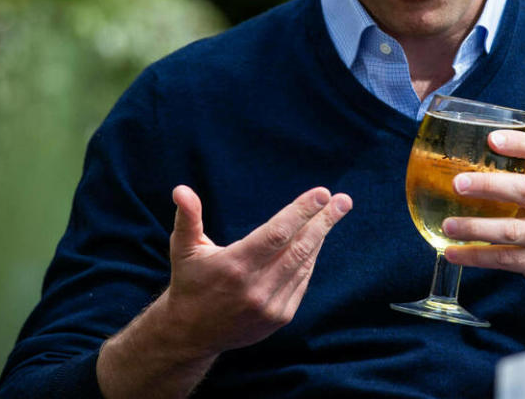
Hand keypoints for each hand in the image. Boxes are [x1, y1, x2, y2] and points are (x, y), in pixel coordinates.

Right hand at [165, 184, 352, 357]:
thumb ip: (188, 218)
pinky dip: (310, 258)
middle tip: (343, 200)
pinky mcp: (280, 317)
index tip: (322, 193)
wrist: (191, 334)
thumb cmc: (190, 281)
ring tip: (334, 212)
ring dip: (320, 236)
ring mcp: (270, 305)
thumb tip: (181, 189)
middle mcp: (255, 288)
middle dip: (324, 221)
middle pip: (299, 247)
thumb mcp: (184, 249)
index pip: (277, 233)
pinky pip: (302, 280)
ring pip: (304, 263)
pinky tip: (317, 239)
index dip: (301, 212)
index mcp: (234, 266)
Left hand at [442, 131, 524, 338]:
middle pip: (523, 189)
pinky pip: (504, 259)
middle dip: (487, 185)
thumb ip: (521, 189)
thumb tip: (467, 173)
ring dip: (475, 227)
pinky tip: (452, 253)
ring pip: (510, 230)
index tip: (491, 138)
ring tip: (447, 225)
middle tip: (457, 183)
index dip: (519, 143)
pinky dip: (476, 256)